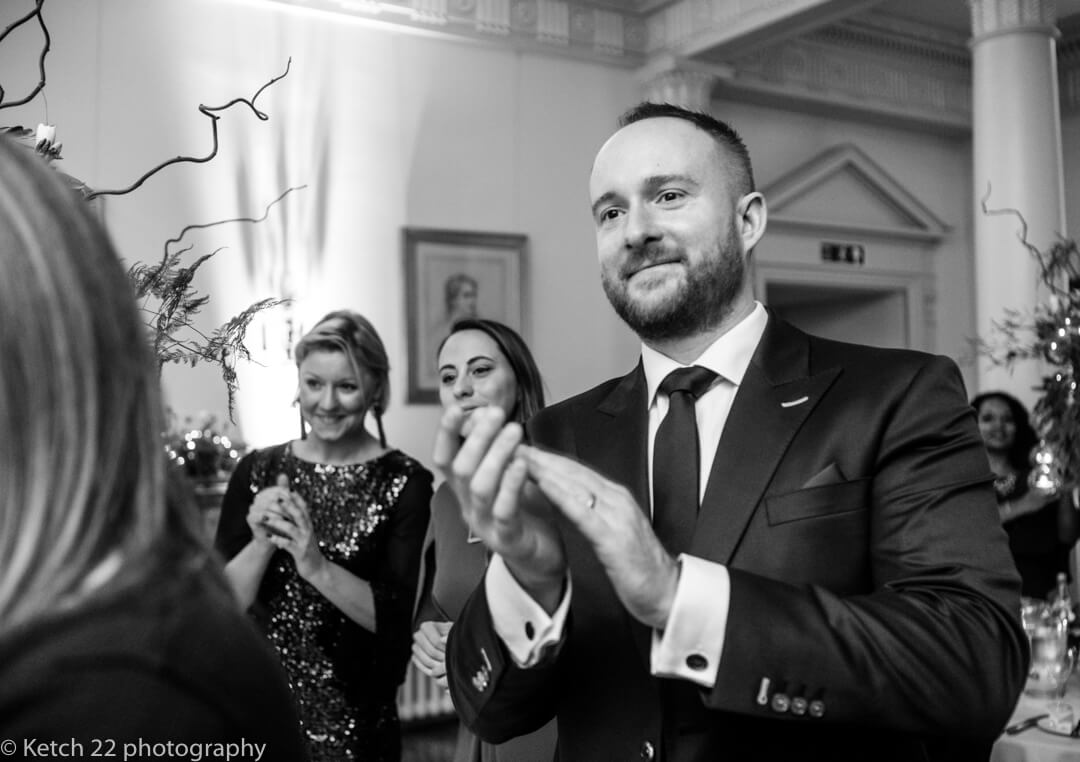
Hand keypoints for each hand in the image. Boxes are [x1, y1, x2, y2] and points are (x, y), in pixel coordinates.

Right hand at [247, 473, 294, 547]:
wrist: (273, 540)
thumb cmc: (283, 522)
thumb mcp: (287, 507)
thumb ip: (286, 492)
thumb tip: (283, 474)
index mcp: (266, 493)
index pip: (279, 490)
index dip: (290, 496)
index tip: (301, 503)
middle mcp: (257, 498)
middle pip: (274, 497)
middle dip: (287, 505)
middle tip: (297, 512)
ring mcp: (252, 507)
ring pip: (268, 506)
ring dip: (282, 512)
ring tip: (292, 518)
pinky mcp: (250, 517)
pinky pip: (261, 515)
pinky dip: (272, 518)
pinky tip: (281, 521)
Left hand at [260, 474, 327, 580]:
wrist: (317, 568)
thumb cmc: (307, 549)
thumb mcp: (304, 534)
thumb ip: (299, 522)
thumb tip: (291, 509)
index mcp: (309, 524)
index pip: (304, 507)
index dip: (295, 497)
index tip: (285, 488)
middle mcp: (308, 530)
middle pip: (298, 514)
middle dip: (287, 505)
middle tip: (274, 498)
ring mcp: (305, 541)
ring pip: (291, 528)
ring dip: (277, 522)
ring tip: (265, 517)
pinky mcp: (300, 552)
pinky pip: (288, 544)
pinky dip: (278, 539)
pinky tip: (268, 537)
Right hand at [412, 620, 452, 689]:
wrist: (445, 639)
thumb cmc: (451, 633)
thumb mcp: (452, 631)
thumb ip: (449, 635)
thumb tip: (442, 640)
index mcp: (426, 626)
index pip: (436, 641)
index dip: (446, 649)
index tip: (455, 652)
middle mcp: (418, 635)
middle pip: (431, 652)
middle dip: (443, 658)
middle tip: (453, 662)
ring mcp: (415, 647)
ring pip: (427, 661)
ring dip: (439, 666)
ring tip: (449, 668)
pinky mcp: (414, 657)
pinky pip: (422, 667)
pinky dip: (432, 671)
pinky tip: (441, 671)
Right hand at [432, 405, 565, 609]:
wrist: (542, 559)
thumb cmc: (526, 513)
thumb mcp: (510, 477)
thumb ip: (500, 451)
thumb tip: (489, 416)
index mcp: (466, 489)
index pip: (445, 458)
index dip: (446, 434)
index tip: (456, 408)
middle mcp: (468, 506)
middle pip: (462, 468)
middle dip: (477, 437)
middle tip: (495, 413)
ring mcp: (484, 524)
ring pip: (480, 487)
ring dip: (495, 455)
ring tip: (513, 431)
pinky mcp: (506, 540)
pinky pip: (504, 511)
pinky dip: (511, 485)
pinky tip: (521, 464)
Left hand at [519, 445, 679, 629]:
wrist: (668, 593)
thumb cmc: (641, 567)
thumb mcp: (614, 532)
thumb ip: (597, 514)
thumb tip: (572, 501)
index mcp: (616, 499)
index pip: (577, 472)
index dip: (549, 459)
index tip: (524, 450)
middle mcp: (617, 501)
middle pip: (573, 472)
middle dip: (542, 457)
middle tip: (513, 444)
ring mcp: (617, 516)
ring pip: (576, 485)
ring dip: (546, 469)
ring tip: (521, 456)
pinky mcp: (614, 537)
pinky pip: (583, 512)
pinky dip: (561, 495)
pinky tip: (543, 485)